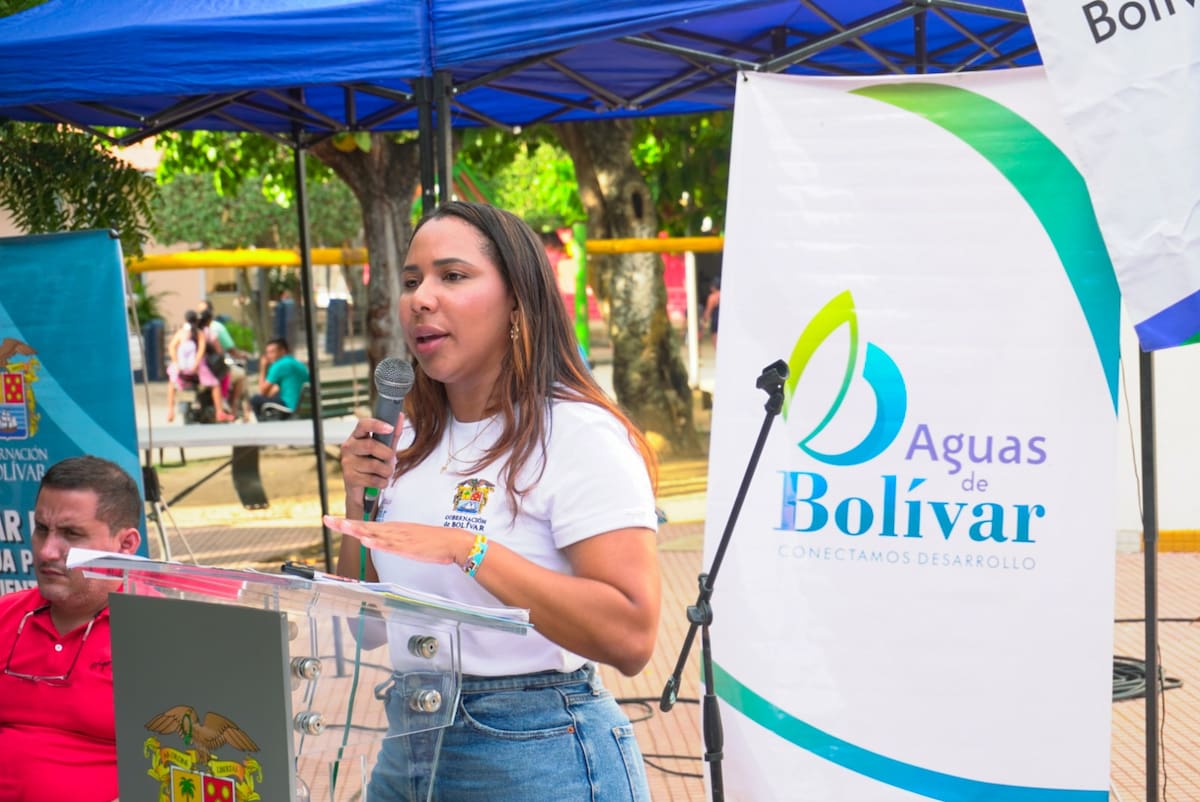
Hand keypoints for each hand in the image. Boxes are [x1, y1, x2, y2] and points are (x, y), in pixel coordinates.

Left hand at [323, 516, 471, 566]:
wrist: (451, 542)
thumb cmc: (431, 541)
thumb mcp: (407, 538)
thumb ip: (392, 539)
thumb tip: (377, 541)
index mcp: (391, 528)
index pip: (364, 524)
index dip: (346, 522)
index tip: (330, 519)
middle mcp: (392, 530)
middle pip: (364, 526)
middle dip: (344, 523)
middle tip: (326, 519)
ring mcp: (399, 538)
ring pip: (374, 533)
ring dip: (357, 529)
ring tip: (341, 525)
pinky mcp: (407, 547)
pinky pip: (389, 545)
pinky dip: (376, 542)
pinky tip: (366, 540)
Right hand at [339, 417, 399, 497]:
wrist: (362, 491)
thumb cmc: (373, 466)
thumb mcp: (384, 449)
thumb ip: (392, 435)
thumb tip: (400, 416)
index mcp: (357, 436)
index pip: (363, 425)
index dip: (376, 425)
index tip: (390, 428)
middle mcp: (349, 447)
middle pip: (370, 445)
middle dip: (387, 454)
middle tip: (392, 460)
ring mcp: (347, 463)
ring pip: (374, 465)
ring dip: (387, 471)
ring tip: (386, 473)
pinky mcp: (349, 478)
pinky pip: (373, 479)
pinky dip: (382, 482)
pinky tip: (379, 482)